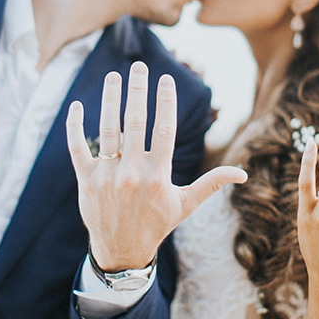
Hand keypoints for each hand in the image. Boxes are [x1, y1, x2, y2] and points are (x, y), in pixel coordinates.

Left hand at [66, 61, 247, 270]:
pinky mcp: (86, 180)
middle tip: (139, 67)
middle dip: (137, 90)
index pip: (164, 129)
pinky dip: (75, 126)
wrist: (121, 251)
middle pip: (135, 122)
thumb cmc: (157, 224)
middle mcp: (132, 174)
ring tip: (114, 77)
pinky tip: (77, 105)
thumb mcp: (185, 204)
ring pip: (107, 129)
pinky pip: (77, 148)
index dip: (166, 101)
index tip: (166, 79)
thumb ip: (211, 184)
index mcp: (158, 177)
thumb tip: (243, 174)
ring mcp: (106, 177)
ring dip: (110, 99)